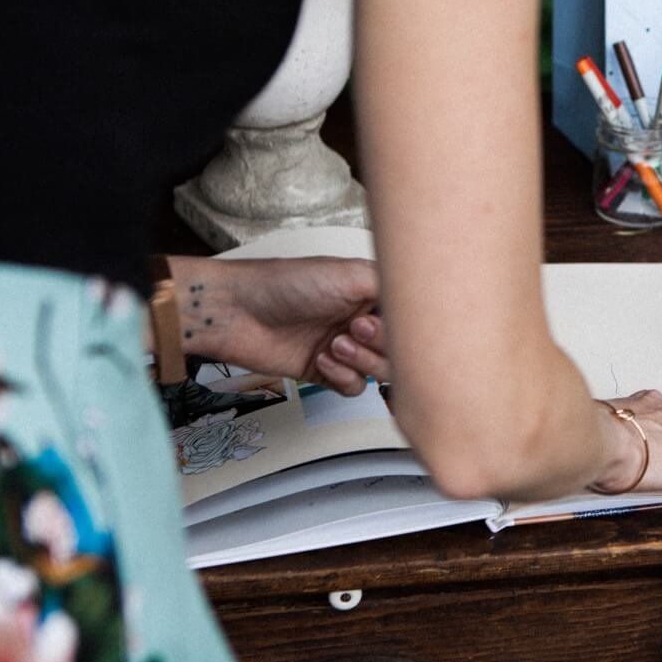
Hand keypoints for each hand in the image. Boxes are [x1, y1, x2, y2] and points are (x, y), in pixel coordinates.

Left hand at [169, 256, 389, 394]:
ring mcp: (344, 347)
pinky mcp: (325, 371)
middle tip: (356, 329)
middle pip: (401, 349)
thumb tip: (425, 300)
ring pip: (381, 371)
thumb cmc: (283, 284)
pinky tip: (324, 361)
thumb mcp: (348, 274)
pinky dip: (343, 378)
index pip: (411, 318)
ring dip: (362, 361)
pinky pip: (354, 388)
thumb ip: (392, 285)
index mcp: (371, 292)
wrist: (235, 312)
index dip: (404, 326)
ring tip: (336, 345)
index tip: (384, 317)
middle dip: (381, 344)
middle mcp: (361, 319)